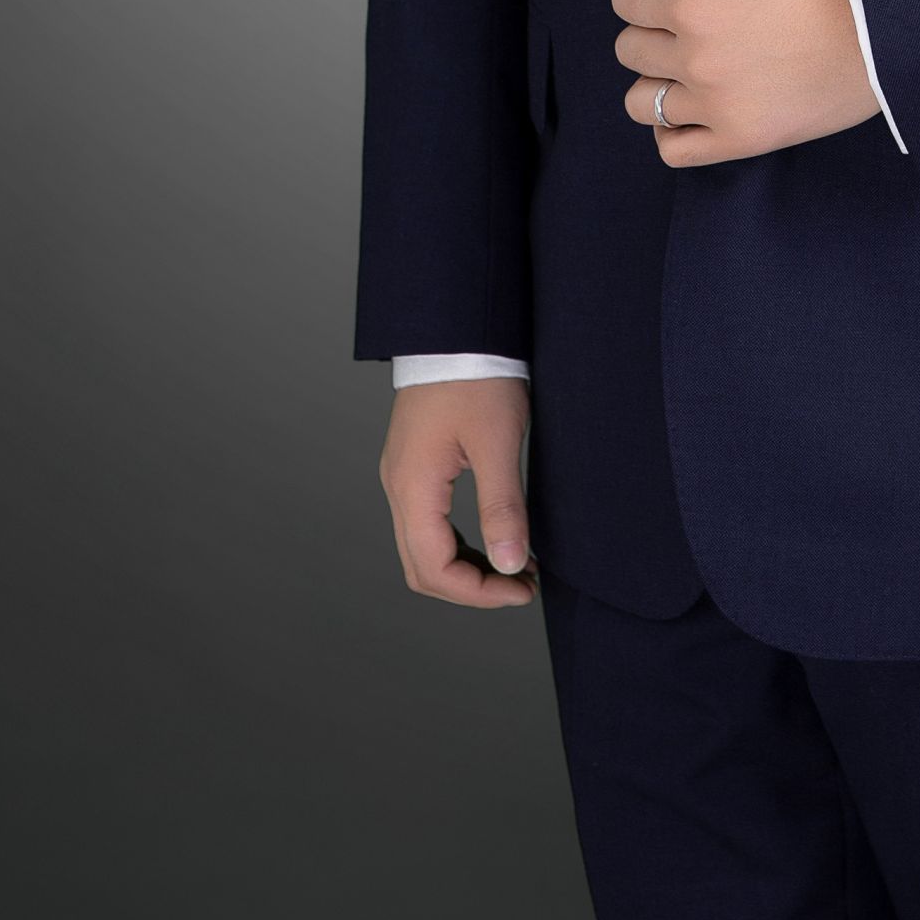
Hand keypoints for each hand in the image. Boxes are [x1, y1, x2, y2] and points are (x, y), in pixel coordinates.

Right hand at [380, 377, 535, 608]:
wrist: (458, 326)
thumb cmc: (476, 375)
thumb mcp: (497, 442)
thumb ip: (502, 507)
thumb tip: (509, 565)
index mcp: (413, 486)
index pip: (434, 570)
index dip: (479, 593)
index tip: (521, 590)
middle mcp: (399, 486)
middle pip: (423, 567)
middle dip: (472, 587)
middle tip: (521, 585)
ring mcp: (404, 474)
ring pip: (424, 547)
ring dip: (467, 566)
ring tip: (516, 564)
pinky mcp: (416, 463)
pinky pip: (429, 522)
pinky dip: (460, 541)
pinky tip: (496, 535)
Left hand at [611, 0, 879, 164]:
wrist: (886, 26)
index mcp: (691, 4)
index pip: (626, 0)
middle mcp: (694, 61)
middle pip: (630, 48)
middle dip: (649, 25)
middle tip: (689, 14)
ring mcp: (716, 107)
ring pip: (642, 102)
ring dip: (654, 77)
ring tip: (688, 61)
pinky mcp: (742, 140)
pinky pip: (673, 149)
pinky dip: (669, 129)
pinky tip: (691, 105)